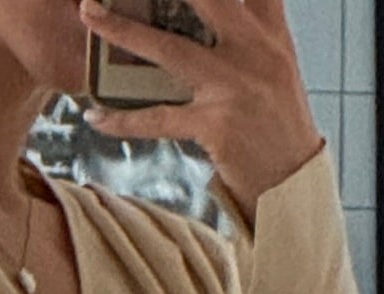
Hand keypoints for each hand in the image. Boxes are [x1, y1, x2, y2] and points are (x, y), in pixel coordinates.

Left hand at [77, 0, 325, 221]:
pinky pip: (159, 118)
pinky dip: (124, 119)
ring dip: (123, 30)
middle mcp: (255, 52)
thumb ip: (254, 32)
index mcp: (270, 34)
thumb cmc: (280, 128)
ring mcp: (234, 87)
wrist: (293, 185)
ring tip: (90, 15)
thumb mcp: (278, 70)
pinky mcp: (216, 125)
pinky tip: (97, 115)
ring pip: (169, 49)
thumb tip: (215, 13)